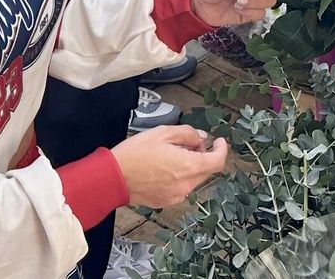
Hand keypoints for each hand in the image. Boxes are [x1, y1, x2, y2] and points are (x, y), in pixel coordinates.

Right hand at [111, 125, 228, 207]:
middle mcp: (186, 185)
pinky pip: (181, 187)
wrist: (113, 178)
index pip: (218, 162)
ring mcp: (176, 195)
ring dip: (190, 166)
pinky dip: (179, 177)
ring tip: (171, 155)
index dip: (222, 150)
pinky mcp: (166, 201)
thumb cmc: (135, 154)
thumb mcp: (162, 133)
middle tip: (188, 143)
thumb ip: (187, 134)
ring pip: (193, 179)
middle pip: (206, 170)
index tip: (218, 142)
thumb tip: (200, 138)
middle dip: (202, 155)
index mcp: (188, 166)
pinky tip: (163, 168)